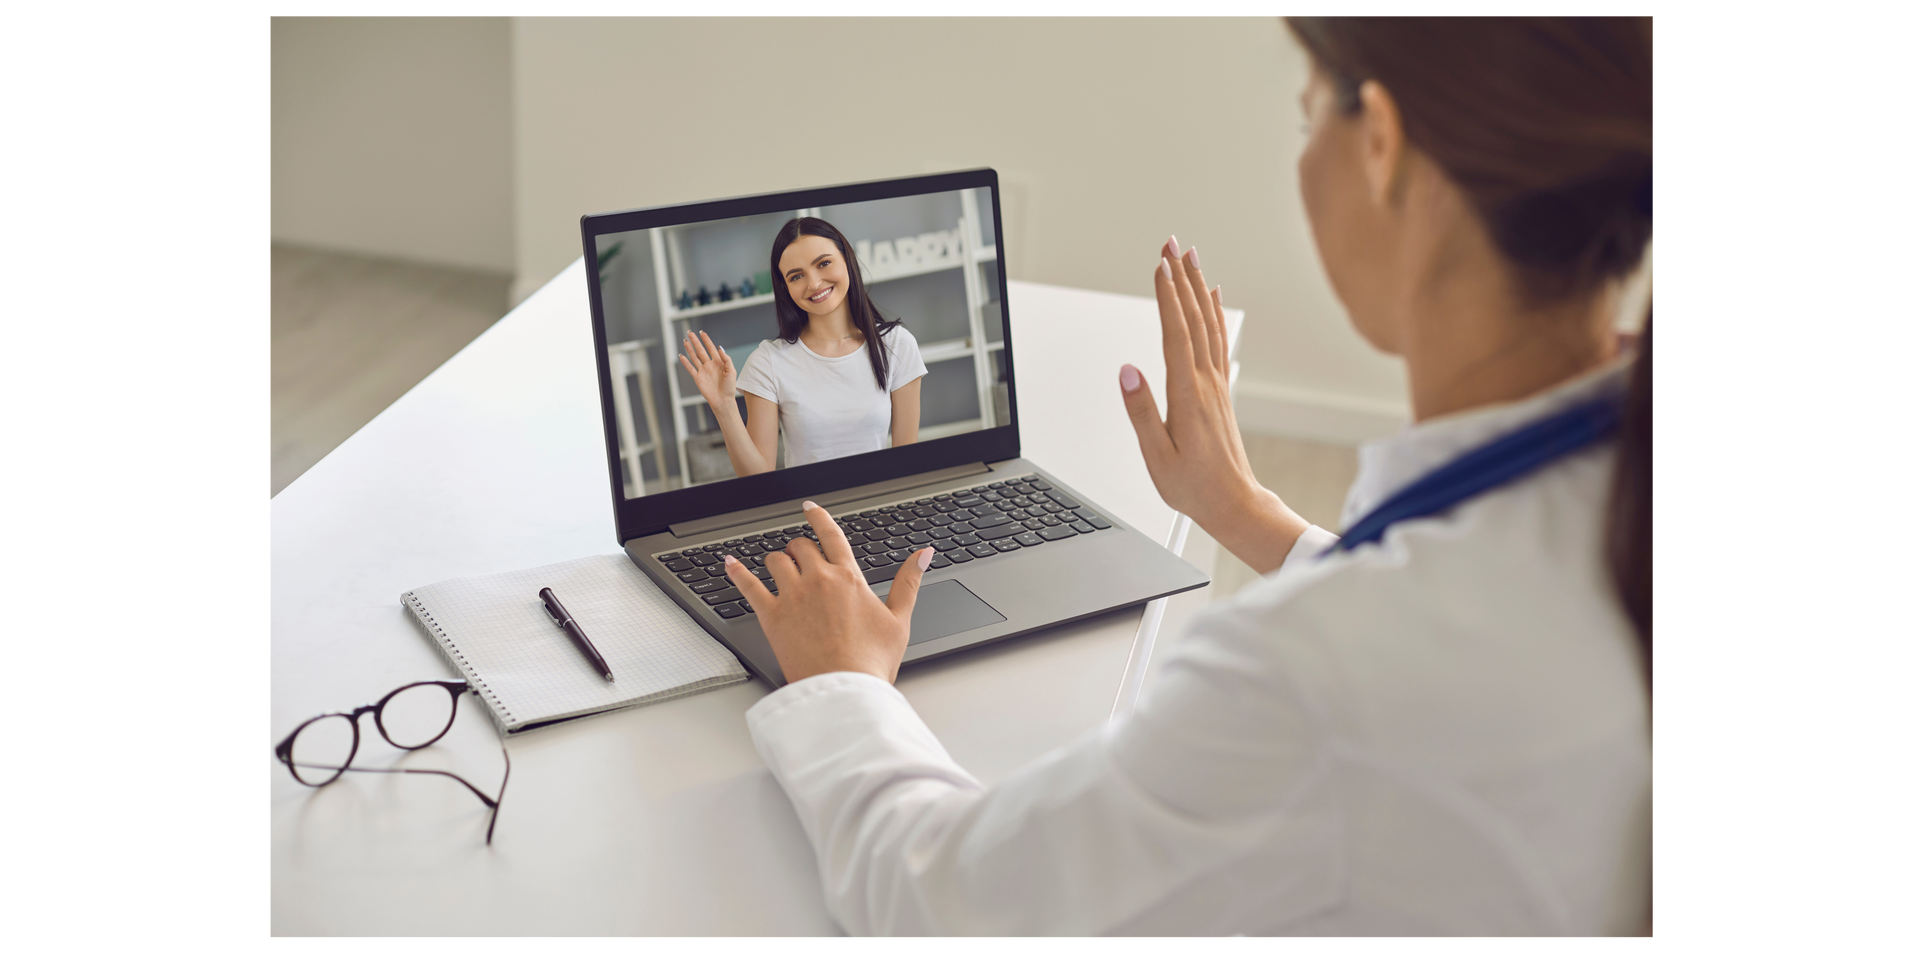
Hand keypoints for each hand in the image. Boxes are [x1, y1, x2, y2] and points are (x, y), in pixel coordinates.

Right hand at [678, 330, 737, 410]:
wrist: (723, 400)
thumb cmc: (729, 387)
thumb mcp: (732, 371)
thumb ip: (726, 359)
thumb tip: (720, 347)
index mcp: (718, 362)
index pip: (711, 348)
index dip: (706, 340)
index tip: (702, 333)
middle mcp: (709, 365)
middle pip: (701, 350)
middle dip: (695, 341)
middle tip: (690, 333)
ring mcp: (703, 371)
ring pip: (694, 357)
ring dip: (689, 349)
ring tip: (685, 341)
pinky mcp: (697, 378)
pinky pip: (690, 368)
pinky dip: (685, 362)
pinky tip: (681, 356)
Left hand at [722, 501, 933, 683]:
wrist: (843, 689)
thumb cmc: (871, 661)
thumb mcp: (899, 619)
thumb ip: (908, 582)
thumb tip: (923, 554)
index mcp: (849, 578)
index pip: (831, 535)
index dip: (819, 517)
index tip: (810, 507)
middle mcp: (818, 580)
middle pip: (801, 547)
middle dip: (802, 548)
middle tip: (803, 557)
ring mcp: (792, 596)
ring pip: (776, 560)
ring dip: (778, 561)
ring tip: (780, 567)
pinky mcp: (772, 616)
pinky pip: (749, 585)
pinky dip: (737, 572)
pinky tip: (730, 564)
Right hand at [1120, 237, 1307, 571]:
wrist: (1234, 503)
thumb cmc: (1193, 485)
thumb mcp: (1157, 455)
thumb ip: (1142, 411)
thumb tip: (1127, 370)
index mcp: (1187, 394)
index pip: (1175, 333)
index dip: (1167, 297)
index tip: (1159, 265)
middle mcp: (1206, 381)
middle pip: (1194, 318)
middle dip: (1181, 277)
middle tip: (1171, 243)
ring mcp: (1217, 384)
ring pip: (1208, 324)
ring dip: (1198, 287)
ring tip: (1190, 258)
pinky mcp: (1221, 390)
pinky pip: (1218, 340)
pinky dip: (1214, 313)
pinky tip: (1212, 299)